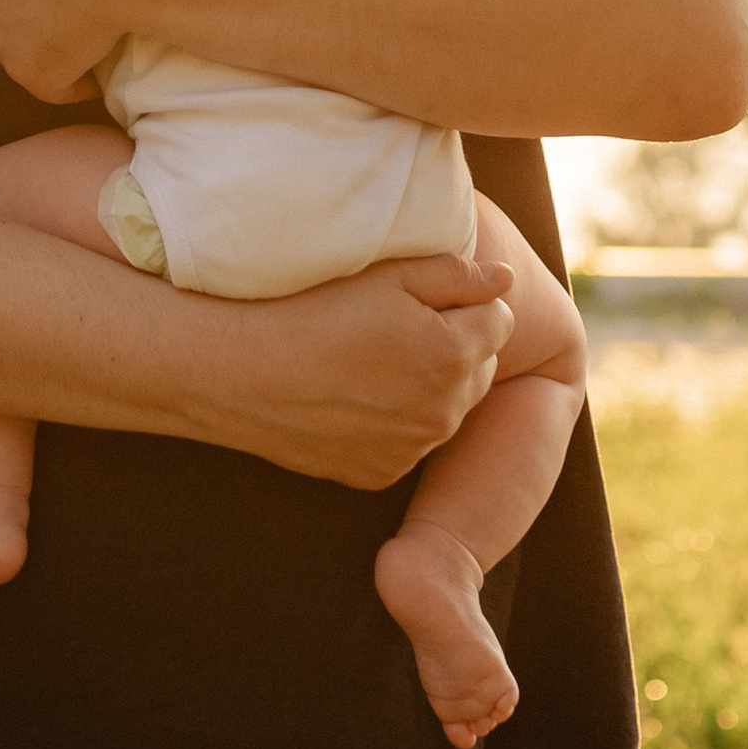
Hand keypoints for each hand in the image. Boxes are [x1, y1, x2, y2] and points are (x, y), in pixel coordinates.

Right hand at [226, 249, 518, 489]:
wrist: (242, 374)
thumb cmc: (313, 309)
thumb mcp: (388, 274)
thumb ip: (456, 274)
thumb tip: (505, 281)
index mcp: (454, 355)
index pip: (499, 321)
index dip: (466, 301)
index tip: (422, 294)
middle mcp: (445, 412)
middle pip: (478, 368)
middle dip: (456, 344)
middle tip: (397, 324)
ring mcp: (413, 450)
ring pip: (445, 408)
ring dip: (428, 384)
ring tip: (372, 358)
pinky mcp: (381, 474)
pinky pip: (410, 441)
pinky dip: (396, 419)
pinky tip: (354, 395)